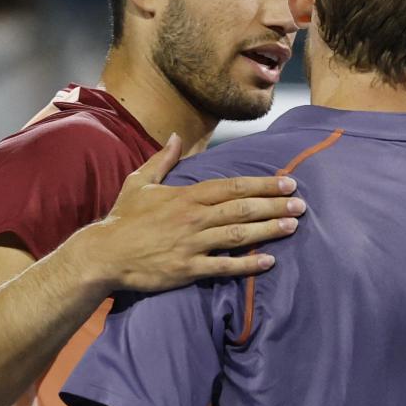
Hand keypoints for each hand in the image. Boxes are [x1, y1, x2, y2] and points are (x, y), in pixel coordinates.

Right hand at [74, 133, 303, 292]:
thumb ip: (163, 160)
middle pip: (242, 209)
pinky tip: (269, 261)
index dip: (263, 184)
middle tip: (301, 204)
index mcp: (186, 196)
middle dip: (275, 205)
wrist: (104, 254)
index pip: (232, 187)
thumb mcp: (140, 182)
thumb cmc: (123, 219)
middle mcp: (193, 218)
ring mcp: (192, 244)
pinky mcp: (188, 269)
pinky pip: (224, 267)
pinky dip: (247, 264)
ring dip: (269, 230)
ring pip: (238, 235)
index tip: (287, 182)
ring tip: (294, 227)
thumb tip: (176, 136)